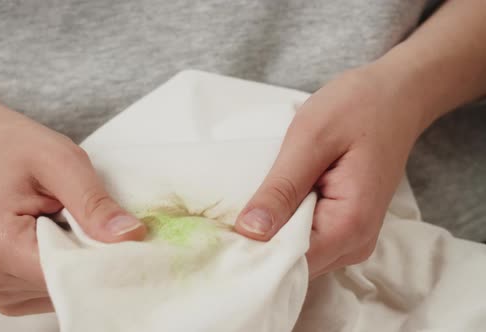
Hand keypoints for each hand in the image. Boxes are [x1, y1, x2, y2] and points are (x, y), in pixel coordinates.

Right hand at [0, 91, 145, 314]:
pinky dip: (68, 265)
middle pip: (67, 286)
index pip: (68, 275)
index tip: (133, 241)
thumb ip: (94, 202)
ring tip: (73, 224)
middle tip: (106, 223)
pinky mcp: (8, 290)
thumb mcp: (60, 160)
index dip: (106, 260)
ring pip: (64, 290)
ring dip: (82, 261)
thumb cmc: (12, 148)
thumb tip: (132, 236)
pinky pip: (53, 289)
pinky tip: (62, 237)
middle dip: (96, 259)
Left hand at [234, 67, 429, 277]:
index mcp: (350, 225)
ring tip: (243, 208)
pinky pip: (307, 240)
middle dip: (258, 246)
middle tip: (223, 219)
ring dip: (270, 236)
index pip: (292, 264)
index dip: (254, 253)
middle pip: (294, 265)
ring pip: (298, 255)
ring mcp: (352, 239)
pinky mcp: (345, 228)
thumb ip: (282, 188)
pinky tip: (267, 205)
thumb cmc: (357, 108)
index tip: (220, 236)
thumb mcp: (310, 140)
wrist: (396, 95)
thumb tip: (249, 232)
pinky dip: (284, 226)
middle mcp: (355, 244)